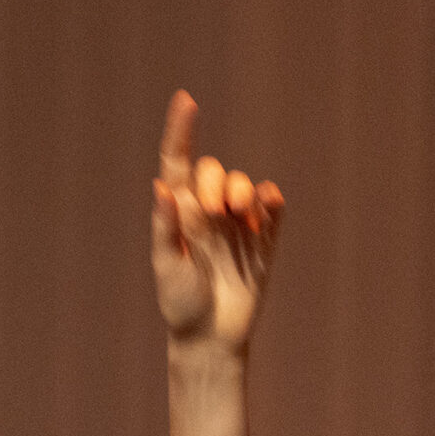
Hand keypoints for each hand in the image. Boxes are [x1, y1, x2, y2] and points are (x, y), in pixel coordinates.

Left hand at [150, 90, 284, 351]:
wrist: (211, 336)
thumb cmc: (180, 303)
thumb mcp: (167, 266)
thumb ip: (165, 227)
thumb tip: (162, 187)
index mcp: (178, 214)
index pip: (177, 163)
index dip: (181, 131)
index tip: (186, 99)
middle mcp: (206, 212)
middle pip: (212, 171)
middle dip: (215, 182)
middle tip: (216, 210)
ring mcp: (236, 223)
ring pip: (243, 184)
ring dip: (242, 191)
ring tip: (239, 215)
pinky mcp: (264, 237)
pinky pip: (272, 204)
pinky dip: (269, 201)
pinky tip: (263, 212)